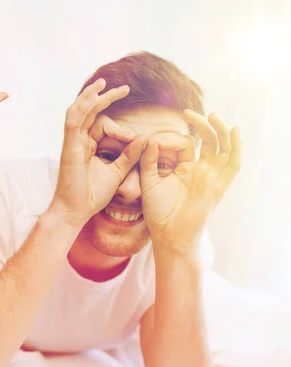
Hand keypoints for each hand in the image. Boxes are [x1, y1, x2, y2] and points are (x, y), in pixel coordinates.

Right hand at [49, 79, 146, 228]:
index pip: (102, 124)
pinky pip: (73, 121)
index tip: (133, 137)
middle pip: (90, 112)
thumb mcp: (117, 171)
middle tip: (124, 88)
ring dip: (91, 96)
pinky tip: (93, 97)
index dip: (121, 127)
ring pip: (79, 111)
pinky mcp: (69, 147)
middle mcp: (79, 141)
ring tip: (103, 84)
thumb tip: (143, 137)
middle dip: (106, 97)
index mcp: (88, 145)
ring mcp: (72, 143)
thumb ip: (129, 155)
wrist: (76, 211)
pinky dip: (82, 107)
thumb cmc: (92, 194)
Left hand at [140, 111, 241, 252]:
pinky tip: (234, 131)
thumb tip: (150, 138)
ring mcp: (211, 176)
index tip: (154, 139)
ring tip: (213, 116)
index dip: (172, 138)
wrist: (168, 235)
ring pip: (223, 147)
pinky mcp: (220, 185)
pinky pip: (233, 163)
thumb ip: (148, 160)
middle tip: (189, 113)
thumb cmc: (158, 212)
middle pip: (208, 141)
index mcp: (183, 169)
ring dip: (220, 130)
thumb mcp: (148, 181)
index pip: (185, 144)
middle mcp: (200, 170)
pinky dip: (236, 146)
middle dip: (202, 125)